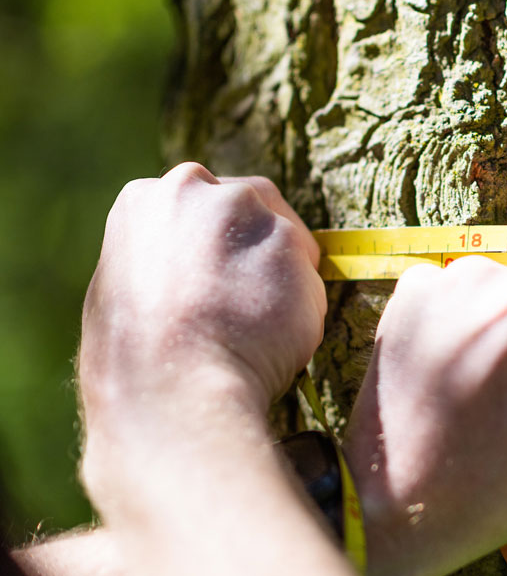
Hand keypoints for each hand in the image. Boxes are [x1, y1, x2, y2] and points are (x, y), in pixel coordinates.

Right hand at [78, 162, 325, 424]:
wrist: (174, 386)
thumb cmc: (142, 360)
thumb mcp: (125, 291)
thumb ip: (164, 260)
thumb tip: (190, 267)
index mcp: (145, 199)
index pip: (205, 202)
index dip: (224, 241)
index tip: (228, 274)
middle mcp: (195, 189)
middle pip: (254, 204)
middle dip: (261, 246)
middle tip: (255, 300)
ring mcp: (244, 210)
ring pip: (287, 238)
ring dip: (285, 277)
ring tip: (259, 327)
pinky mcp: (289, 241)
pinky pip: (310, 276)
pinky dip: (304, 305)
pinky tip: (278, 335)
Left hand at [344, 249, 506, 575]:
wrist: (393, 507)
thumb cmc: (501, 481)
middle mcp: (480, 277)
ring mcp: (433, 286)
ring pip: (504, 290)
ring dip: (505, 332)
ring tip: (483, 398)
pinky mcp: (404, 303)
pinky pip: (462, 300)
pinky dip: (467, 332)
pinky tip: (454, 384)